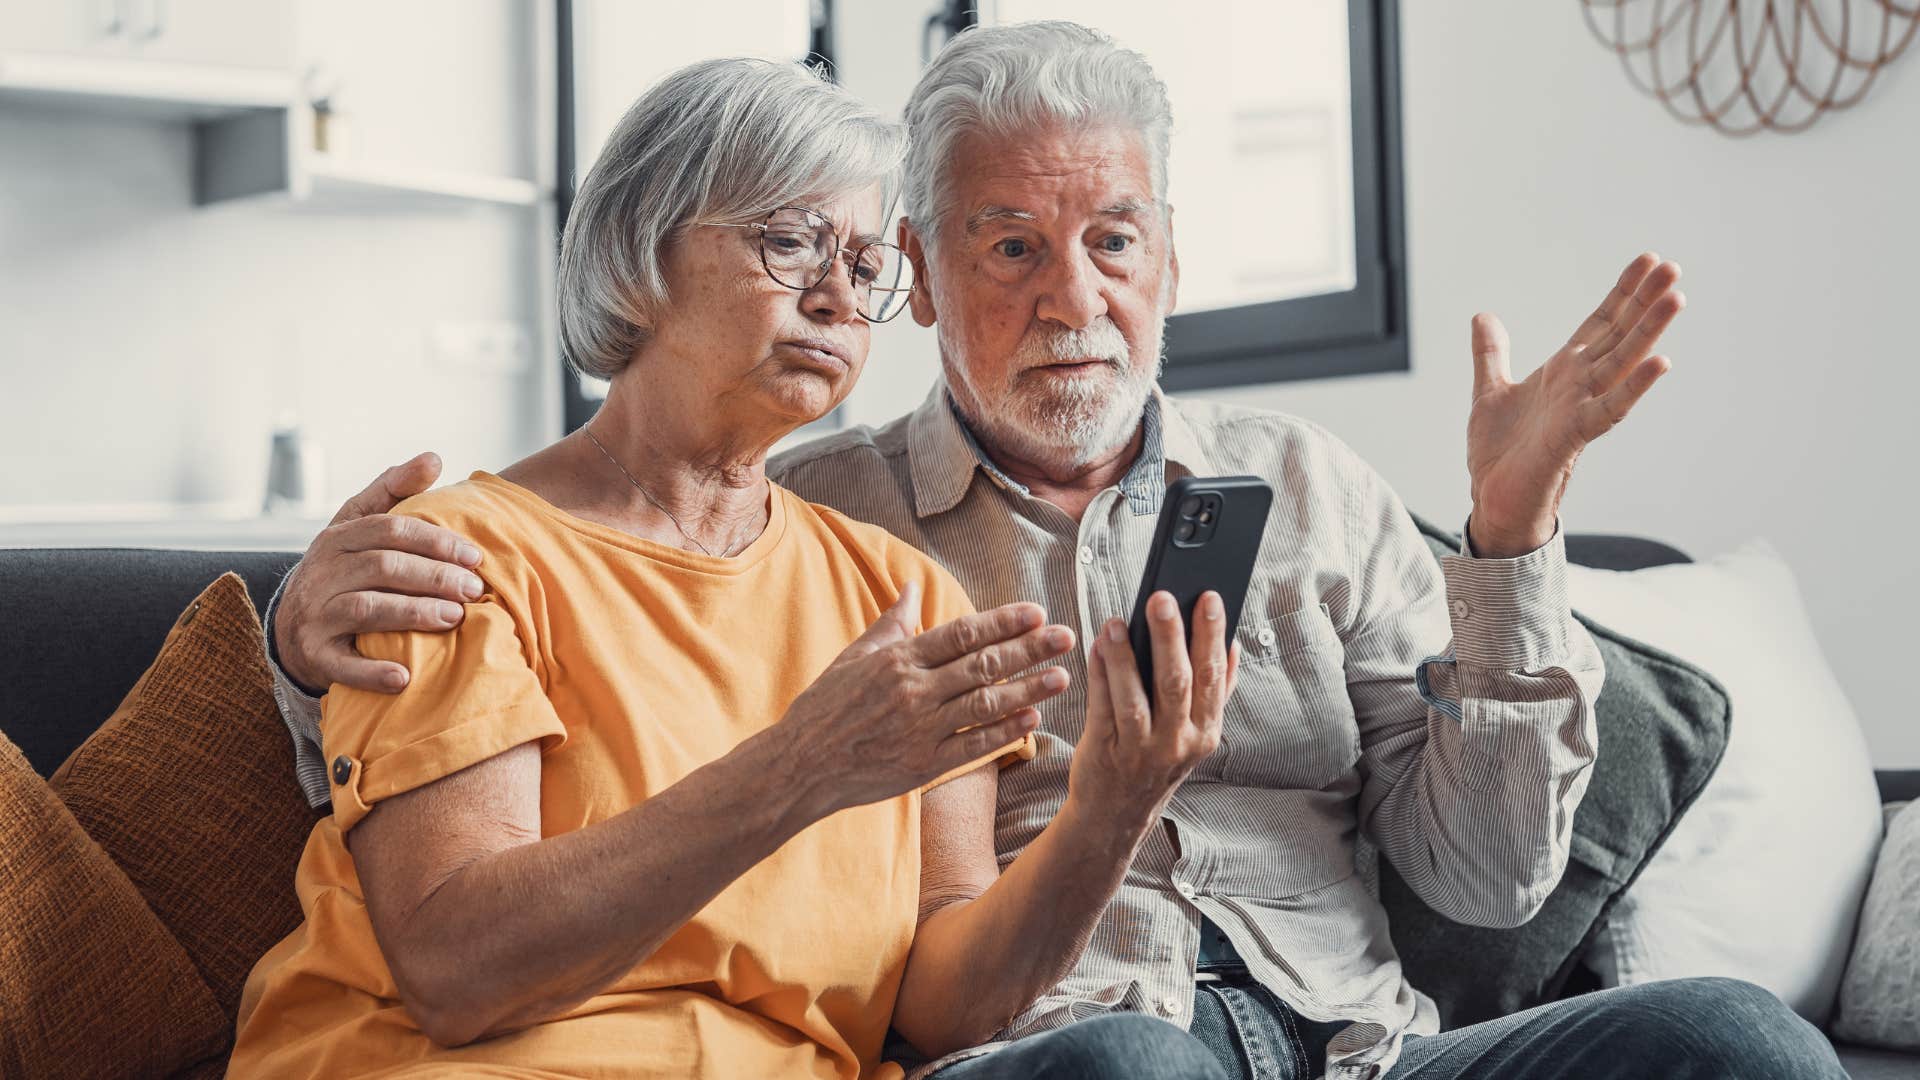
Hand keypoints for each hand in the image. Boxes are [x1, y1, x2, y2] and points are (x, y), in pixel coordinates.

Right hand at [276, 453, 483, 693]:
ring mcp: (315, 615)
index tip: (475, 555)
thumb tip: (434, 457)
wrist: (295, 626)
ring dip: (414, 614)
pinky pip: (342, 665)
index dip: (435, 541)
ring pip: (366, 609)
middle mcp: (322, 573)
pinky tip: (404, 676)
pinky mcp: (314, 654)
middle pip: (383, 567)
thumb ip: (394, 490)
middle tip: (474, 589)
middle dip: (434, 577)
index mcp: (338, 537)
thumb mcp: (358, 525)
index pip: (390, 530)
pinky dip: (372, 672)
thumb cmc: (343, 569)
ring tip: (455, 618)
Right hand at [778, 583, 1076, 811]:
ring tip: (1061, 677)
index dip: (1003, 622)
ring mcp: (920, 728)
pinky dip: (1005, 732)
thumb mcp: (855, 655)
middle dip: (1029, 649)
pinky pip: (973, 745)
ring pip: (985, 704)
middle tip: (1066, 636)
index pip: (962, 633)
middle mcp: (913, 689)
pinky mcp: (923, 764)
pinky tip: (1033, 719)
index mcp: (899, 658)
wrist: (801, 764)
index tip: (1036, 612)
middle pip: (983, 664)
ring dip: (1028, 689)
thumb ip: (892, 622)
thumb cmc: (827, 707)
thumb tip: (912, 587)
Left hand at [1067, 591, 1238, 827]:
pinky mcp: (1105, 750)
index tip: (1209, 598)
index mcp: (1206, 732)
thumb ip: (1217, 692)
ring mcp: (1140, 749)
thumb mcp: (1196, 735)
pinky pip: (1102, 706)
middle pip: (1177, 682)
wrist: (1116, 814)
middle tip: (1162, 598)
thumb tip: (1233, 645)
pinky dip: (1100, 673)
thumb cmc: (1157, 763)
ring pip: (1136, 696)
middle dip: (1171, 637)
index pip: (1212, 677)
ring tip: (1117, 621)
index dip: (1212, 635)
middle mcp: (1177, 742)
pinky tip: (1098, 645)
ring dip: (1126, 656)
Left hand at [1465, 253, 1683, 556]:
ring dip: (1649, 331)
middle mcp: (1580, 385)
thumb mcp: (1489, 391)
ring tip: (1675, 298)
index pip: (1601, 323)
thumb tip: (1484, 316)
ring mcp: (1581, 408)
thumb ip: (1491, 354)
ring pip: (1623, 363)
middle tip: (1673, 266)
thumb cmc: (1500, 452)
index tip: (1646, 259)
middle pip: (1619, 334)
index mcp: (1564, 371)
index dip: (1622, 292)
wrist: (1492, 498)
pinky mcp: (1574, 436)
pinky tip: (1660, 362)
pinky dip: (1634, 386)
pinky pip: (1610, 408)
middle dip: (1644, 300)